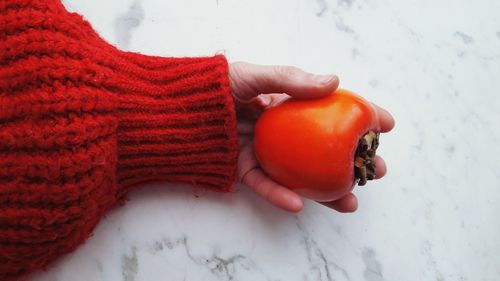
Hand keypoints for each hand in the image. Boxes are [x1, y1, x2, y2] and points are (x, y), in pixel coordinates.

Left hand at [229, 62, 394, 212]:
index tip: (385, 124)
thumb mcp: (254, 75)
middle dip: (353, 162)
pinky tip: (300, 204)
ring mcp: (263, 152)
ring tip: (350, 200)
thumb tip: (334, 81)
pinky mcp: (242, 170)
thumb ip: (291, 79)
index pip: (330, 111)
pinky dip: (280, 196)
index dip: (360, 116)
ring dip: (326, 191)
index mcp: (286, 106)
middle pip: (323, 149)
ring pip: (300, 175)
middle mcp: (280, 132)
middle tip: (376, 169)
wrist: (175, 108)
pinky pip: (264, 185)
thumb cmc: (214, 86)